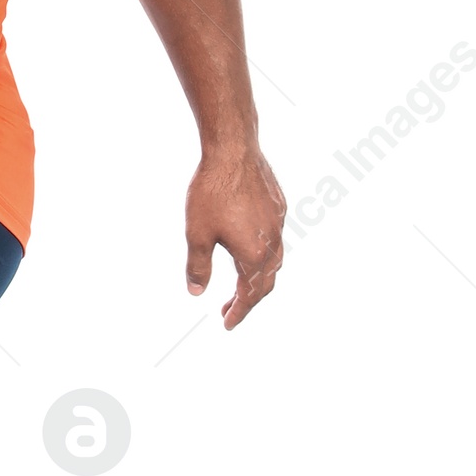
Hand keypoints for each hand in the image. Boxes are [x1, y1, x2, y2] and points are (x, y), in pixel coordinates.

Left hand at [185, 145, 285, 329]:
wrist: (233, 151)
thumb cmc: (212, 192)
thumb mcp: (197, 234)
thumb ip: (198, 267)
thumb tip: (196, 292)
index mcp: (254, 254)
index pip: (249, 295)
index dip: (238, 313)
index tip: (227, 324)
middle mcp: (272, 242)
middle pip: (266, 283)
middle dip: (248, 300)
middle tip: (229, 310)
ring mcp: (278, 223)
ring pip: (274, 261)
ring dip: (258, 278)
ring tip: (240, 284)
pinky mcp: (278, 206)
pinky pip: (276, 239)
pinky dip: (264, 254)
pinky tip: (249, 247)